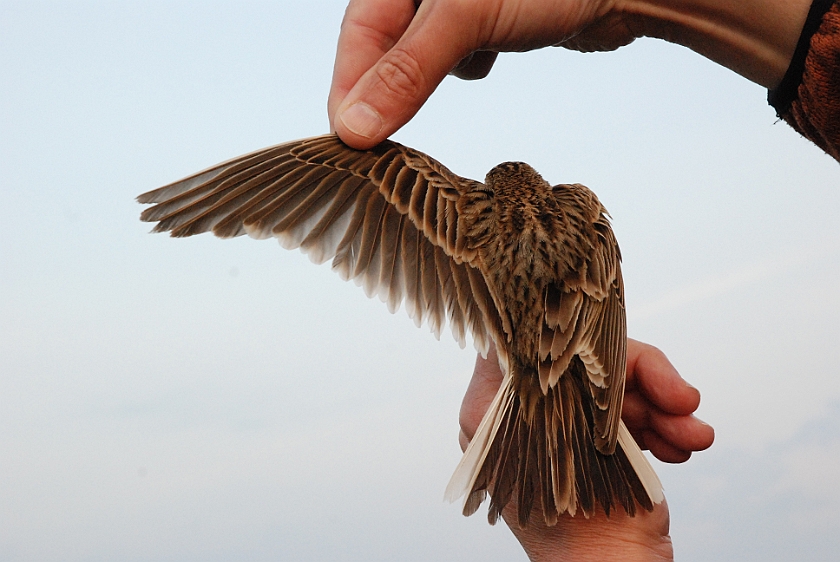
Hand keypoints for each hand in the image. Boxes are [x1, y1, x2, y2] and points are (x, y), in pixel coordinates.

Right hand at [328, 0, 809, 148]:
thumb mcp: (466, 17)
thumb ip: (408, 70)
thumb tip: (355, 125)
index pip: (359, 30)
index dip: (350, 85)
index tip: (348, 137)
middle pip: (386, 44)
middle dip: (389, 88)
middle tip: (378, 140)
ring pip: (421, 50)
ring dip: (427, 77)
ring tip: (443, 86)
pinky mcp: (489, 15)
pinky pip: (456, 50)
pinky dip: (465, 63)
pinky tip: (487, 59)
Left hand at [458, 339, 713, 560]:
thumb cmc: (571, 532)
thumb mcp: (549, 445)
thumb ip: (544, 386)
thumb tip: (540, 328)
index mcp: (490, 411)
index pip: (524, 342)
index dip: (567, 331)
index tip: (608, 331)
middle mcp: (524, 414)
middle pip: (583, 362)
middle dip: (643, 380)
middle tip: (683, 399)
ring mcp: (565, 429)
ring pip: (620, 387)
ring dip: (667, 408)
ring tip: (696, 436)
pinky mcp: (600, 445)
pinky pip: (636, 415)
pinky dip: (667, 427)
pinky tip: (689, 445)